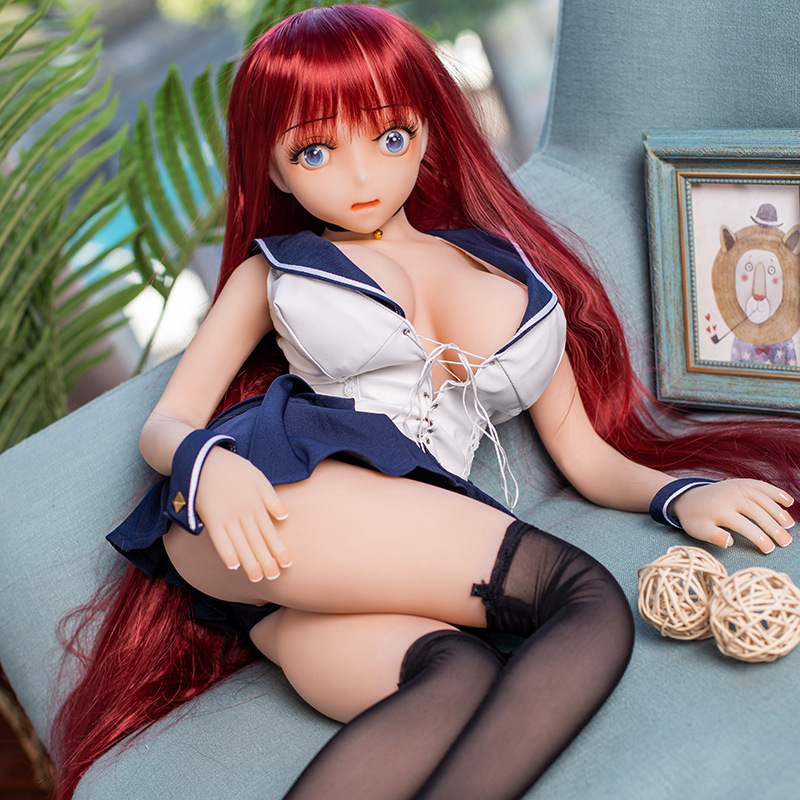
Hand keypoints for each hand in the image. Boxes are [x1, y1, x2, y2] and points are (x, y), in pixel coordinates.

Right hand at [194, 447, 291, 580]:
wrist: (204, 459)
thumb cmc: (233, 469)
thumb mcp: (258, 478)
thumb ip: (271, 498)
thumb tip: (285, 517)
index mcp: (257, 504)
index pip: (270, 531)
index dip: (279, 548)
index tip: (287, 564)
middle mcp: (244, 512)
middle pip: (257, 540)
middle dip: (266, 560)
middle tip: (274, 578)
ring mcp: (227, 515)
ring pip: (241, 543)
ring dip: (249, 561)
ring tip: (257, 578)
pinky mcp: (211, 516)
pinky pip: (219, 538)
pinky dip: (226, 551)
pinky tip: (233, 566)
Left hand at [671, 479, 794, 553]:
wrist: (686, 497)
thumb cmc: (695, 518)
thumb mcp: (698, 530)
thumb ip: (714, 537)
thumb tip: (730, 542)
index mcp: (720, 510)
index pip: (745, 526)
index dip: (759, 538)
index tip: (769, 549)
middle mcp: (730, 496)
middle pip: (758, 512)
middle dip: (774, 527)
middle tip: (786, 541)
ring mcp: (736, 486)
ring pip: (763, 498)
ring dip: (778, 511)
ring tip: (789, 525)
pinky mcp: (740, 482)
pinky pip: (761, 485)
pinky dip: (775, 492)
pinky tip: (788, 501)